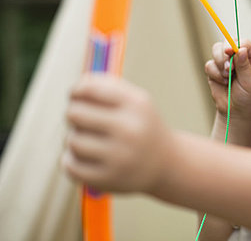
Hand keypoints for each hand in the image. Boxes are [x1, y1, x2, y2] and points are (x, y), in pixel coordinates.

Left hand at [63, 74, 171, 192]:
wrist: (165, 163)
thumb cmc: (142, 125)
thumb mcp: (136, 100)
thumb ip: (106, 86)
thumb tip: (77, 86)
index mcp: (137, 105)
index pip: (89, 89)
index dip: (76, 91)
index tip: (76, 95)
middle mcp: (130, 130)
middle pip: (75, 113)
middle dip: (75, 114)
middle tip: (84, 119)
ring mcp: (119, 157)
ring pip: (72, 140)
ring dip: (75, 138)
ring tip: (90, 140)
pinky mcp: (108, 179)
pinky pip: (70, 165)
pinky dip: (72, 160)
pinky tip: (86, 157)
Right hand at [204, 39, 250, 123]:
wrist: (235, 111)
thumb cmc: (248, 96)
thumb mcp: (250, 82)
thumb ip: (244, 65)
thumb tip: (240, 50)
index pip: (244, 43)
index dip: (236, 45)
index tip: (230, 52)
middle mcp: (239, 56)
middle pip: (227, 42)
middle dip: (224, 55)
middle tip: (229, 69)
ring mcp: (226, 61)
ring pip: (216, 50)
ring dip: (219, 64)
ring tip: (227, 78)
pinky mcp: (215, 69)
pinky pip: (209, 64)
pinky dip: (214, 74)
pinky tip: (223, 82)